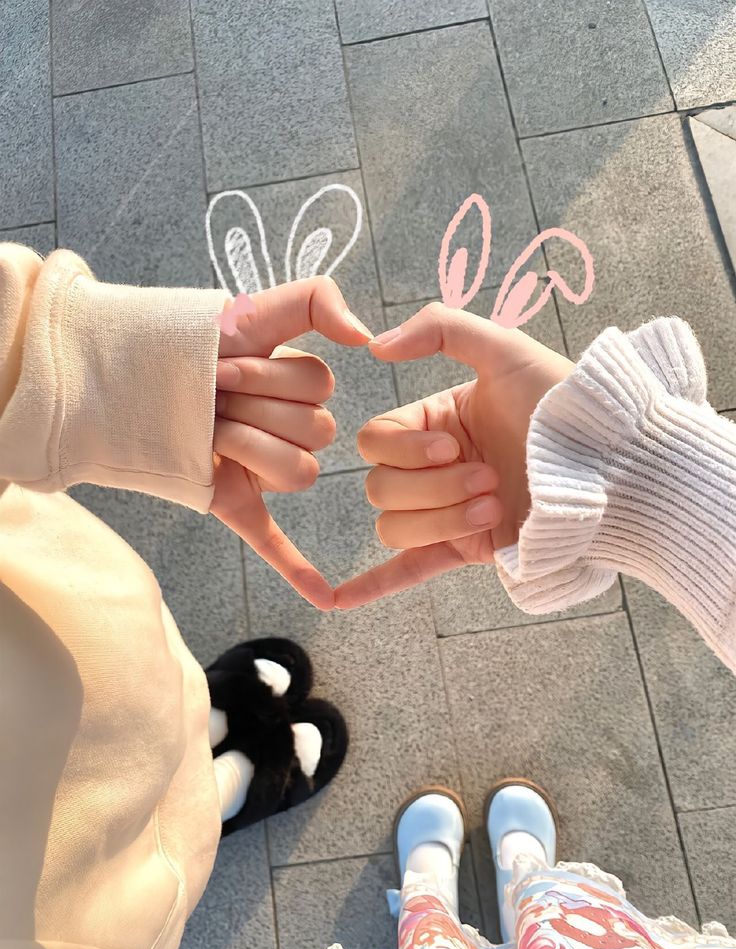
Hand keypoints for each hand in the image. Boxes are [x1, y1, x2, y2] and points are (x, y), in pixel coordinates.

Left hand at [210, 276, 372, 610]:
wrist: (127, 372)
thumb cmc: (193, 339)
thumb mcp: (259, 306)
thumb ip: (320, 299)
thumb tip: (365, 336)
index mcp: (302, 392)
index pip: (317, 388)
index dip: (267, 377)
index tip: (221, 367)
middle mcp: (292, 434)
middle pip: (313, 431)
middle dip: (255, 407)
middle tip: (210, 397)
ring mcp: (264, 473)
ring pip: (298, 474)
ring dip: (250, 448)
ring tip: (211, 433)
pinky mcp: (236, 504)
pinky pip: (275, 542)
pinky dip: (299, 570)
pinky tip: (326, 596)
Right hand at [335, 302, 572, 608]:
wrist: (611, 468)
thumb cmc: (564, 406)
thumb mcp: (506, 352)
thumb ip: (441, 329)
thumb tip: (377, 345)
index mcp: (434, 425)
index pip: (374, 441)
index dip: (404, 450)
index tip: (455, 446)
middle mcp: (433, 469)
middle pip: (380, 489)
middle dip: (434, 487)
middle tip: (489, 478)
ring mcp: (444, 512)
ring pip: (392, 528)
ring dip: (440, 519)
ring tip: (493, 506)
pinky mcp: (462, 550)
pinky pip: (404, 571)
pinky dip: (370, 585)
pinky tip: (337, 600)